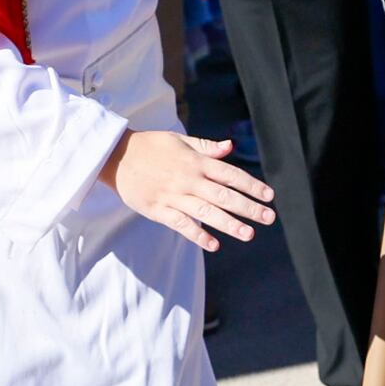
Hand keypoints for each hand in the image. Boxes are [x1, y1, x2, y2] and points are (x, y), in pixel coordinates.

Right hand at [106, 128, 276, 250]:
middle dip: (248, 207)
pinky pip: (181, 224)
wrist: (116, 156)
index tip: (269, 196)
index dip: (251, 185)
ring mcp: (174, 196)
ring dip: (228, 224)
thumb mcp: (179, 140)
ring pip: (206, 212)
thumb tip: (231, 147)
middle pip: (223, 195)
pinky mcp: (159, 210)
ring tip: (248, 234)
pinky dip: (197, 234)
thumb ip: (206, 147)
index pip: (230, 174)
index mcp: (196, 161)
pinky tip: (214, 245)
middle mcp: (188, 179)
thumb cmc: (150, 146)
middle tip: (268, 218)